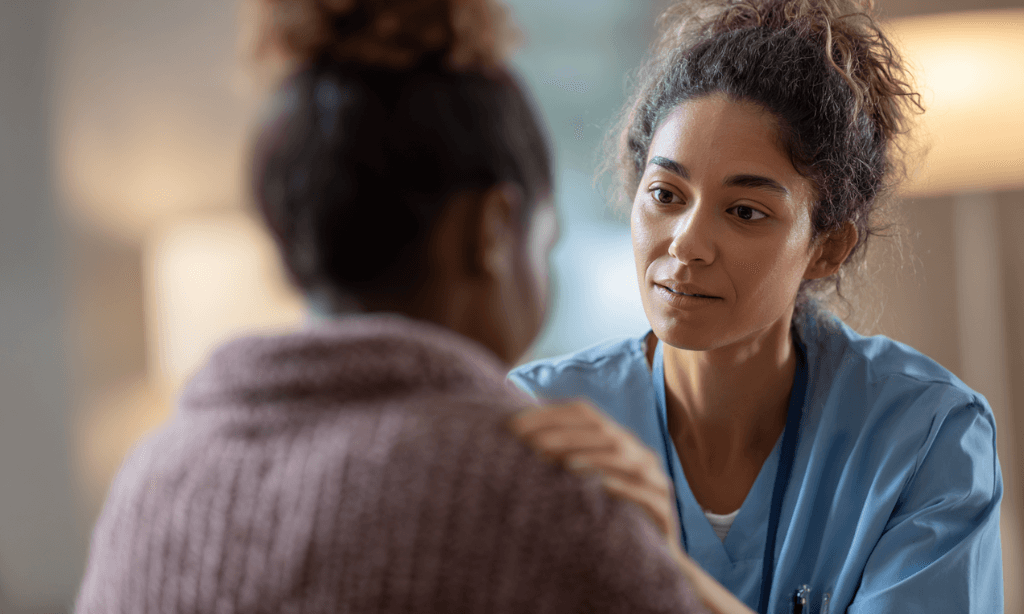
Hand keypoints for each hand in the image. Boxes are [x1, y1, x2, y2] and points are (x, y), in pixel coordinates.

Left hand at [508, 399, 678, 543]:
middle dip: (564, 436)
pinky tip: (600, 487)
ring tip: (563, 464)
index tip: (514, 426)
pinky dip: (622, 488)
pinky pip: (645, 495)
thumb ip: (557, 454)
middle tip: (530, 445)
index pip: (585, 413)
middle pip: (603, 433)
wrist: (647, 556)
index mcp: (619, 439)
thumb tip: (510, 434)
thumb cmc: (604, 512)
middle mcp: (639, 454)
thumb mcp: (581, 478)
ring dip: (593, 458)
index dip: (550, 414)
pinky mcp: (663, 511)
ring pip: (625, 460)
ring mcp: (655, 481)